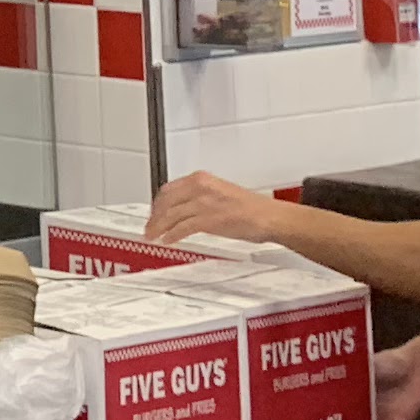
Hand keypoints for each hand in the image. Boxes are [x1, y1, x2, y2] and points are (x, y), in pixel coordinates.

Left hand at [147, 170, 281, 248]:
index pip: (168, 189)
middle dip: (154, 216)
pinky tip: (167, 240)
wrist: (271, 217)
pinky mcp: (210, 219)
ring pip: (171, 214)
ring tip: (152, 236)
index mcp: (201, 179)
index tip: (153, 213)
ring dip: (158, 227)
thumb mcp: (219, 194)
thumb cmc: (251, 208)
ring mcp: (204, 203)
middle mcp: (200, 187)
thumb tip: (182, 209)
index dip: (157, 204)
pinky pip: (183, 227)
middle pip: (165, 201)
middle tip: (149, 227)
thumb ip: (200, 198)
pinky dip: (172, 234)